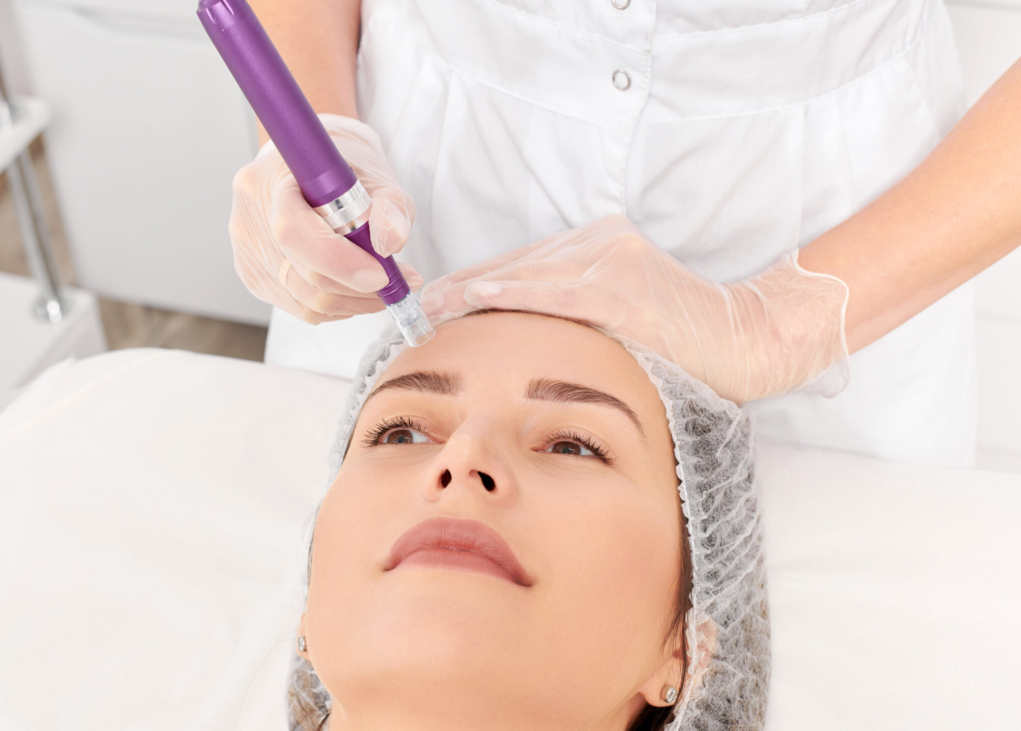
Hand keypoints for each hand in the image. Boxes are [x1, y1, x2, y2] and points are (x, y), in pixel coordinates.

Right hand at [229, 114, 421, 322]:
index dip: (339, 261)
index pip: (295, 232)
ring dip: (353, 301)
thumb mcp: (375, 174)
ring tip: (382, 284)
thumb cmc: (342, 166)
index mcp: (271, 181)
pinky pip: (301, 307)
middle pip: (304, 274)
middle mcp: (249, 219)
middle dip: (358, 287)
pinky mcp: (255, 277)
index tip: (381, 273)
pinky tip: (353, 286)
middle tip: (397, 281)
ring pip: (306, 300)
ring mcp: (248, 253)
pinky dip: (337, 304)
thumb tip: (391, 241)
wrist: (312, 166)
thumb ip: (389, 206)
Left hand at [419, 215, 849, 402]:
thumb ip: (575, 313)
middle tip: (416, 306)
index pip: (523, 263)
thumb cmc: (684, 338)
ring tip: (431, 306)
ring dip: (475, 290)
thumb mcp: (621, 316)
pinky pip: (560, 292)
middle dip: (463, 286)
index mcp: (600, 246)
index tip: (433, 299)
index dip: (475, 282)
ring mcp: (615, 262)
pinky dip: (516, 294)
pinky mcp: (627, 289)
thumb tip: (516, 337)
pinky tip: (479, 299)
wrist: (749, 340)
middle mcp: (603, 243)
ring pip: (530, 273)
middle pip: (517, 264)